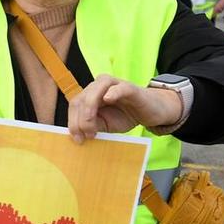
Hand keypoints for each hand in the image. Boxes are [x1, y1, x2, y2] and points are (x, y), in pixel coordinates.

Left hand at [67, 75, 182, 141]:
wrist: (151, 112)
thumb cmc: (126, 116)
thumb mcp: (105, 125)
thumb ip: (91, 126)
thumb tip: (78, 135)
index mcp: (90, 94)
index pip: (75, 105)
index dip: (73, 122)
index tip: (77, 139)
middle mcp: (98, 86)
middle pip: (81, 99)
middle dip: (80, 120)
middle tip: (87, 136)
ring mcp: (113, 84)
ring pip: (94, 93)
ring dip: (89, 111)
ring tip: (93, 128)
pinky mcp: (129, 88)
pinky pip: (118, 88)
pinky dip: (112, 93)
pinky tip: (108, 99)